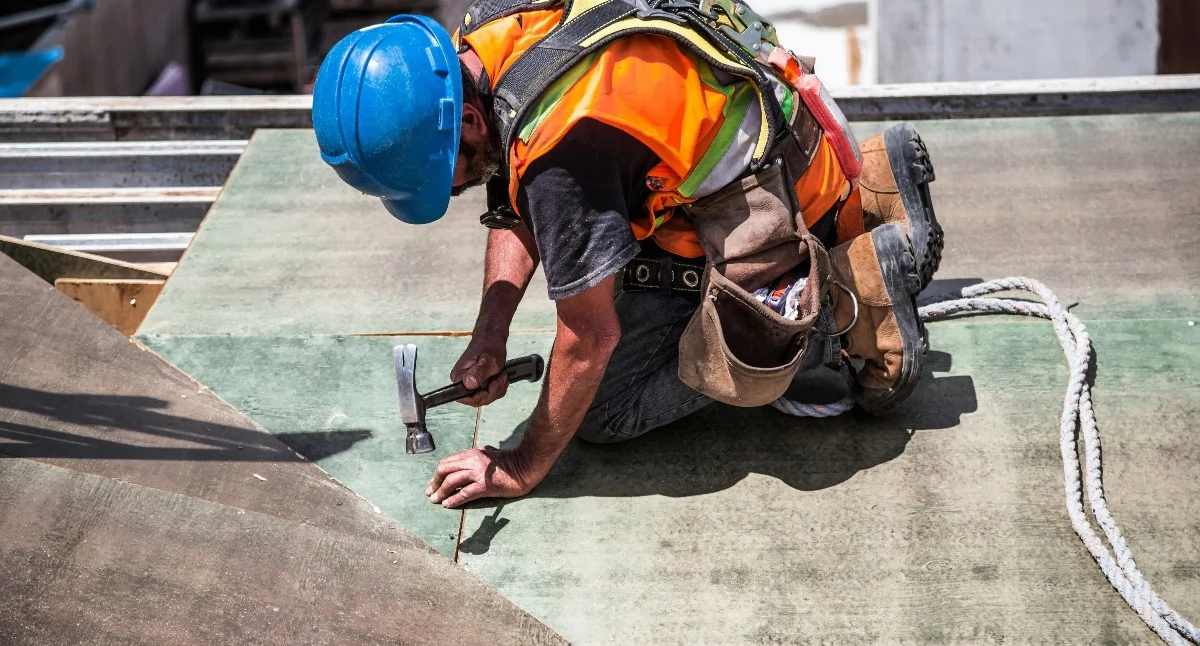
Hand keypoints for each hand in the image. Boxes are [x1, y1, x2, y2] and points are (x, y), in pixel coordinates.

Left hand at [425, 447, 543, 507]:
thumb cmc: (510, 462)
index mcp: (473, 453)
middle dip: (434, 482)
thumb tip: (464, 463)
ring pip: (451, 481)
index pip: (448, 462)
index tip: (433, 483)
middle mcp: (473, 460)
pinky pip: (464, 493)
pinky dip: (453, 500)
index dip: (437, 474)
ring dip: (440, 492)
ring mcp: (478, 473)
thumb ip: (476, 457)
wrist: (526, 467)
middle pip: (444, 470)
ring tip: (435, 500)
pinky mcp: (485, 485)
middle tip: (430, 492)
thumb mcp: (489, 454)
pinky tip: (447, 505)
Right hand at [451, 335, 507, 406]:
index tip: (493, 383)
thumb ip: (479, 372)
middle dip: (493, 392)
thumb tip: (468, 383)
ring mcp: (468, 384)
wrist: (491, 337)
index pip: (466, 398)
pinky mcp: (476, 384)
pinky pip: (488, 394)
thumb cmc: (489, 345)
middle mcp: (461, 382)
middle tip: (501, 377)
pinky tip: (500, 377)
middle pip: (477, 400)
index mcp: (459, 376)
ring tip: (501, 375)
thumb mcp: (489, 360)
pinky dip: (497, 388)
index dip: (482, 396)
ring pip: (484, 398)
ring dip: (497, 389)